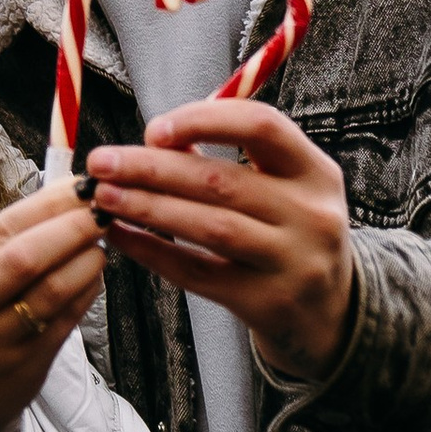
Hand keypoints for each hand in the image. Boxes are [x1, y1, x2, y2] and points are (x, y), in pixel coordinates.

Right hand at [0, 179, 106, 431]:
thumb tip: (60, 198)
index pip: (2, 229)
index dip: (48, 204)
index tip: (81, 187)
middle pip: (25, 260)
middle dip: (71, 229)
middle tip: (102, 210)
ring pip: (51, 294)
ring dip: (86, 261)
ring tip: (101, 243)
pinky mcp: (24, 367)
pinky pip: (64, 322)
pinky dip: (85, 292)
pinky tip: (94, 275)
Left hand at [89, 103, 355, 383]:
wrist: (328, 311)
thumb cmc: (290, 232)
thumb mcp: (287, 187)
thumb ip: (235, 158)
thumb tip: (158, 137)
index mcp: (316, 173)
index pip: (262, 126)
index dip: (204, 121)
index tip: (154, 128)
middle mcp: (310, 216)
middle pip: (221, 182)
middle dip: (152, 168)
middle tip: (102, 162)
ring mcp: (290, 263)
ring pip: (207, 227)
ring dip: (147, 207)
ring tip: (102, 196)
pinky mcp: (263, 302)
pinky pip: (196, 273)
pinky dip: (152, 251)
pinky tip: (119, 235)